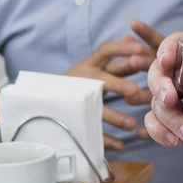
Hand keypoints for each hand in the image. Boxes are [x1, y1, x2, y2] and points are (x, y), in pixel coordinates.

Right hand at [65, 20, 164, 149]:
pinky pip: (90, 130)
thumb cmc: (82, 81)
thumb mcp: (96, 66)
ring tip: (131, 125)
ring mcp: (77, 100)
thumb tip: (133, 37)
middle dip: (117, 84)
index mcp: (91, 63)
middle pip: (100, 79)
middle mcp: (83, 79)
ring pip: (95, 108)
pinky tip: (120, 145)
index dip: (123, 50)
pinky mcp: (75, 119)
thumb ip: (117, 58)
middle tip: (135, 91)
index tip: (141, 52)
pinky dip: (105, 139)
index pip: (106, 51)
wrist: (42, 99)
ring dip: (114, 117)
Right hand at [142, 32, 182, 157]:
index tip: (167, 60)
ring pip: (157, 102)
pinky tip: (173, 142)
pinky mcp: (174, 122)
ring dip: (168, 119)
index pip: (180, 42)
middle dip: (160, 85)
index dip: (168, 47)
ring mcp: (178, 100)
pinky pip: (155, 124)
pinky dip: (159, 132)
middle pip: (159, 71)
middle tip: (171, 100)